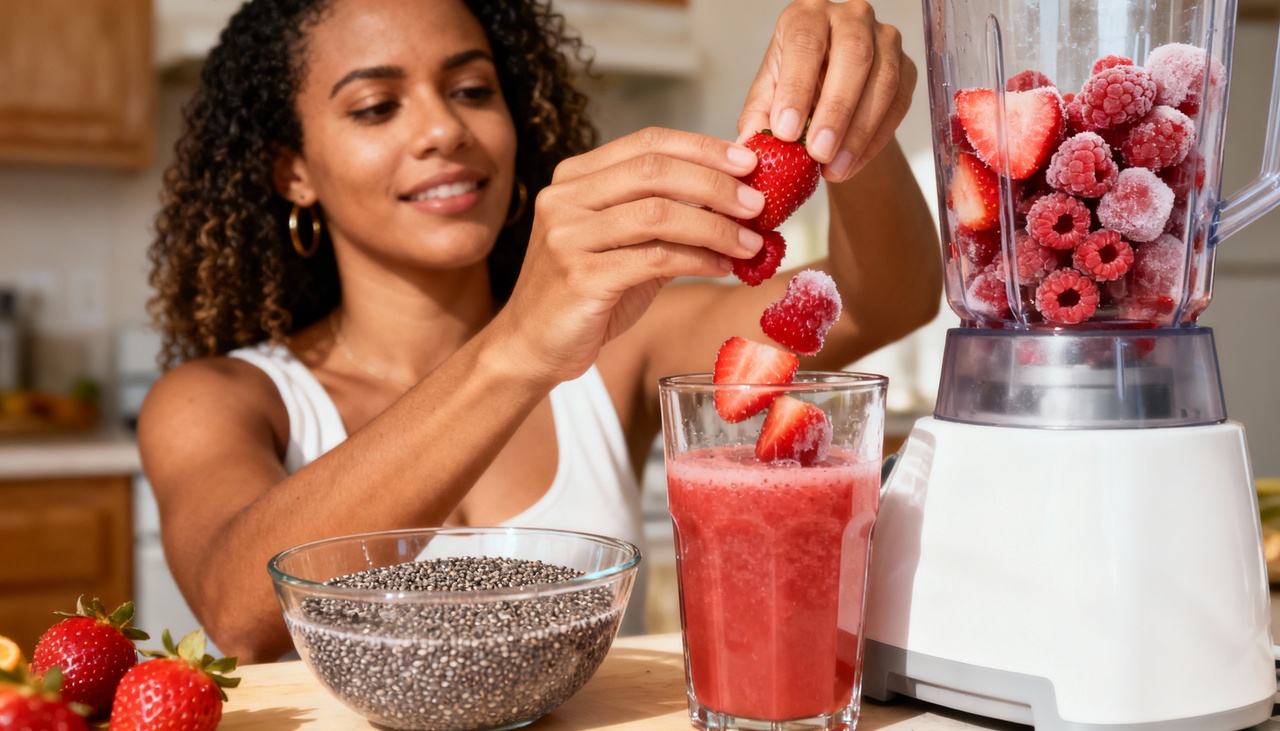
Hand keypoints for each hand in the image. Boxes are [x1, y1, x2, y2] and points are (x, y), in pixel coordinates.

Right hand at [497, 128, 764, 383]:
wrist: (534, 346)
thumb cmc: (587, 295)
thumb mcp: (626, 245)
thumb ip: (668, 218)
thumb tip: (735, 198)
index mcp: (574, 178)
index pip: (646, 142)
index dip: (702, 147)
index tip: (747, 161)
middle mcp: (565, 199)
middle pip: (654, 171)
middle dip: (715, 183)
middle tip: (758, 202)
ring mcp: (568, 237)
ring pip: (658, 213)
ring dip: (715, 226)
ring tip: (750, 242)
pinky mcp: (580, 278)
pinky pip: (654, 258)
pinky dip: (697, 259)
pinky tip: (722, 267)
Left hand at [738, 0, 916, 182]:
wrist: (830, 93)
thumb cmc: (796, 86)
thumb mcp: (768, 98)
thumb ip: (758, 120)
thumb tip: (747, 147)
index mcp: (807, 16)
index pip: (806, 42)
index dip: (796, 88)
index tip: (786, 132)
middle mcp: (850, 18)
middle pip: (854, 55)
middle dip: (836, 110)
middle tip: (818, 153)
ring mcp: (885, 39)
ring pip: (883, 80)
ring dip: (859, 131)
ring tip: (834, 168)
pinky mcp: (907, 67)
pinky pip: (900, 103)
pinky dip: (876, 139)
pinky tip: (852, 163)